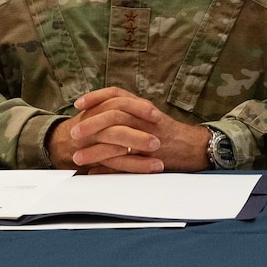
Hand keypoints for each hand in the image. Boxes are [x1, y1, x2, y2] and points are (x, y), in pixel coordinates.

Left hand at [48, 88, 211, 172]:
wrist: (193, 147)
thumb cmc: (169, 133)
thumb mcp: (148, 117)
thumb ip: (129, 115)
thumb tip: (100, 118)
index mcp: (142, 107)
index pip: (117, 95)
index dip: (96, 97)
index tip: (78, 104)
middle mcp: (145, 118)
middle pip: (114, 113)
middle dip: (90, 123)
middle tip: (73, 133)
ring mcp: (148, 136)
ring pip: (117, 138)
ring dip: (94, 149)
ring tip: (77, 157)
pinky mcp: (150, 155)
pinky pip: (126, 161)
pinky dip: (108, 167)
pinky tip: (93, 171)